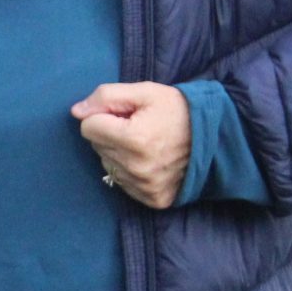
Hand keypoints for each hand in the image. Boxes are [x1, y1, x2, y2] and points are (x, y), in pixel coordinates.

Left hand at [71, 82, 192, 208]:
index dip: (105, 115)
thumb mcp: (145, 91)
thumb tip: (76, 111)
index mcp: (134, 138)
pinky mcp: (152, 199)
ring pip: (107, 165)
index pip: (89, 127)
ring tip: (146, 144)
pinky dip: (130, 171)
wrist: (215, 136)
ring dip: (119, 153)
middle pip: (97, 147)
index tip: (125, 114)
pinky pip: (122, 183)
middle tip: (138, 127)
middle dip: (111, 133)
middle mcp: (136, 167)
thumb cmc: (178, 110)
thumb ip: (106, 96)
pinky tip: (150, 161)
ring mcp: (144, 186)